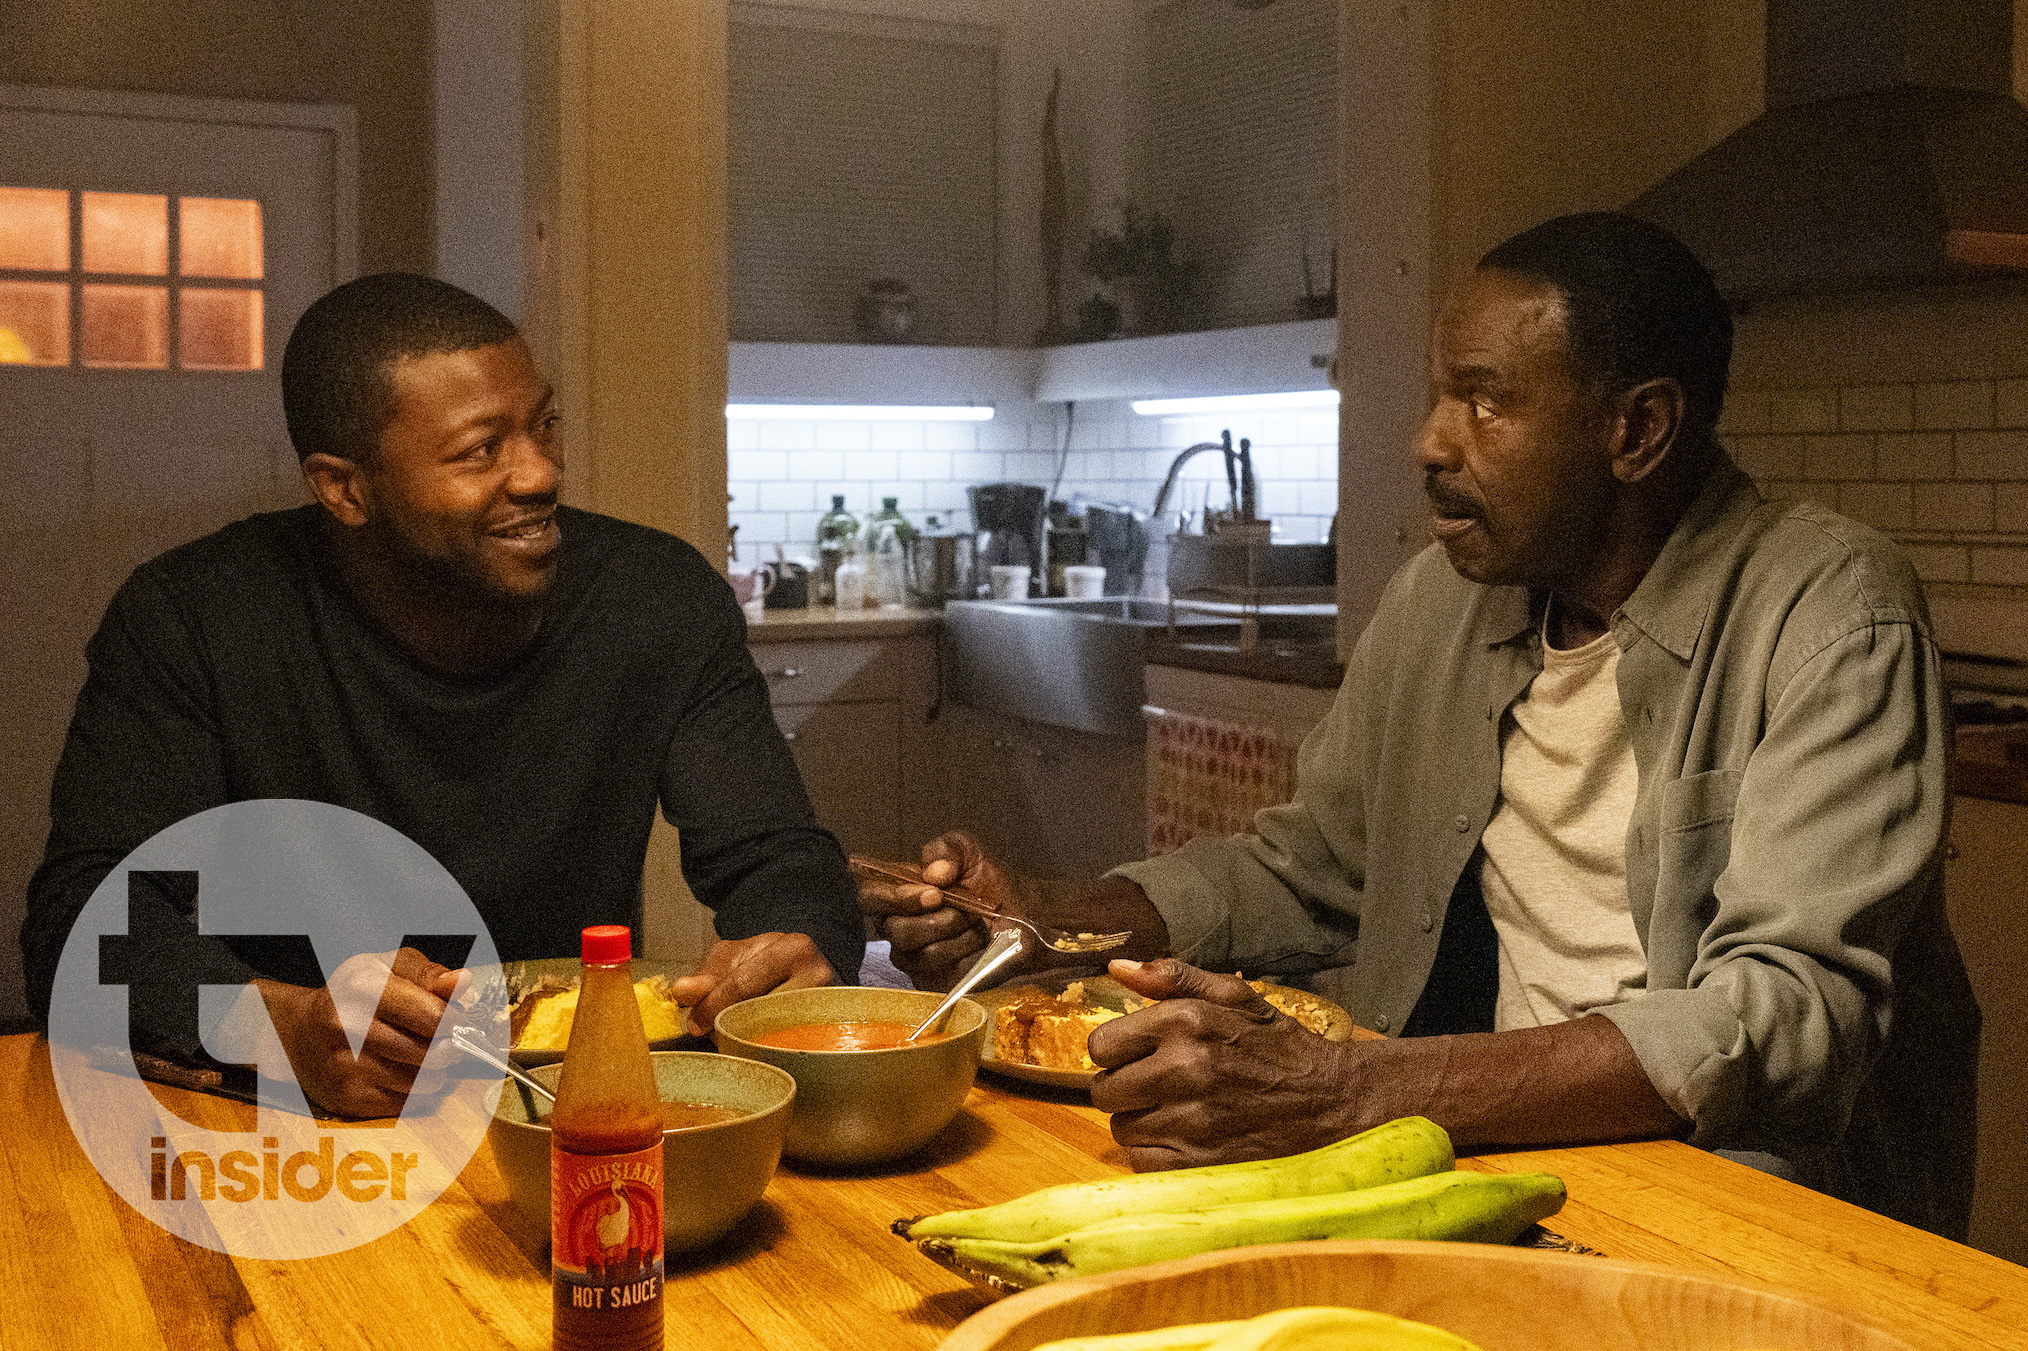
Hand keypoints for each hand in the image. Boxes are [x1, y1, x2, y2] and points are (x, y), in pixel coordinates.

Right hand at [257, 947, 467, 1118]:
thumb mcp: (389, 968)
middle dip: (448, 1047)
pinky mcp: (345, 1097)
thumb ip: (429, 974)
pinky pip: (406, 1103)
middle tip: (445, 1040)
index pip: (430, 1015)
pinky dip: (418, 1091)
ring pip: (422, 1081)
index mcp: (362, 986)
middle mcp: (346, 1026)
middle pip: (430, 1051)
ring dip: (436, 1070)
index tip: (454, 1018)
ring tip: (428, 1055)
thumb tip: (462, 982)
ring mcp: (343, 1065)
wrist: (300, 1032)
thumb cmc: (355, 996)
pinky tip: (407, 1073)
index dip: (453, 1019)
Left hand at [670, 933, 835, 1035]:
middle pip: (761, 1012)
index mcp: (794, 949)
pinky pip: (786, 1051)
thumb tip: (682, 991)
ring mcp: (827, 1009)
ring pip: (774, 1036)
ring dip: (745, 1041)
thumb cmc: (768, 965)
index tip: (694, 1024)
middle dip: (729, 1024)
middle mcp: (818, 976)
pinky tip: (752, 1048)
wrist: (809, 974)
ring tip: (733, 1036)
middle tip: (712, 1033)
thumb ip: (709, 975)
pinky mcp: (827, 1036)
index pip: (745, 982)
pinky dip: (763, 1052)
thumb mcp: (737, 959)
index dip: (714, 1005)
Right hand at [858, 834, 1173, 990]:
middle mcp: (898, 926)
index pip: (868, 896)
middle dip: (937, 919)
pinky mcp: (935, 982)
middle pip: (894, 930)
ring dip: (957, 937)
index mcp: (898, 893)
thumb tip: (934, 873)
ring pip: (918, 954)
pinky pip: (940, 974)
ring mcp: (914, 957)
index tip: (933, 893)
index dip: (894, 897)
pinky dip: (967, 958)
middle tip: (966, 911)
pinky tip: (982, 948)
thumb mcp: (968, 850)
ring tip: (979, 927)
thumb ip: (944, 849)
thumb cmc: (992, 881)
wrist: (1026, 913)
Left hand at [1089, 957, 1374, 1170]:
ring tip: (1177, 1112)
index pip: (1100, 1046)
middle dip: (1124, 1089)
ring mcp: (1191, 1120)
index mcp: (1184, 1022)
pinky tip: (1185, 1139)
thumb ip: (1172, 977)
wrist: (1332, 1101)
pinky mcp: (1200, 1163)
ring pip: (1122, 1129)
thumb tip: (1115, 968)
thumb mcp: (1234, 996)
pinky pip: (1143, 1163)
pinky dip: (1157, 1155)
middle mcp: (1183, 1069)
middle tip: (1156, 1087)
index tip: (1138, 1057)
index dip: (1116, 1053)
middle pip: (1104, 1092)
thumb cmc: (1278, 1046)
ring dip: (1141, 1123)